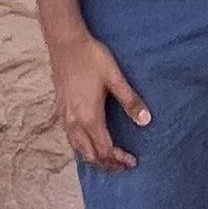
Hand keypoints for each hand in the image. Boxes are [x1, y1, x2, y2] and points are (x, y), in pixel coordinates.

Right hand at [50, 30, 148, 168]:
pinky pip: (71, 139)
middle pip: (90, 155)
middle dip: (106, 164)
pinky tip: (89, 142)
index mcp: (89, 117)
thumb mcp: (114, 77)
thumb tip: (146, 121)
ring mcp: (65, 118)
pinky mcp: (61, 111)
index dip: (119, 159)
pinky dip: (82, 148)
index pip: (105, 149)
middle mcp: (74, 122)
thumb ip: (130, 100)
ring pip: (78, 149)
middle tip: (122, 165)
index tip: (133, 162)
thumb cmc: (91, 58)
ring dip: (94, 158)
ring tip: (108, 159)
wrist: (65, 42)